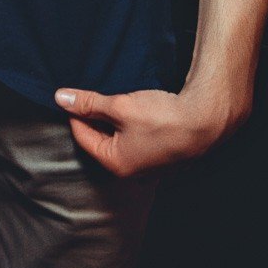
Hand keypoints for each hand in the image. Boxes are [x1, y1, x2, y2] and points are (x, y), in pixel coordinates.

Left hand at [53, 86, 244, 177]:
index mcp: (116, 163)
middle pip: (100, 141)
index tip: (74, 96)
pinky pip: (137, 142)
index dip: (76, 113)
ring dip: (114, 123)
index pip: (82, 137)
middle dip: (94, 119)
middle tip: (92, 97)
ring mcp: (149, 167)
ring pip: (120, 141)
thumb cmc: (163, 117)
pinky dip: (131, 128)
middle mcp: (131, 172)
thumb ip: (89, 103)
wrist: (206, 120)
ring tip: (115, 102)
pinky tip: (136, 112)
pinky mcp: (163, 158)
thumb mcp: (120, 106)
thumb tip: (60, 98)